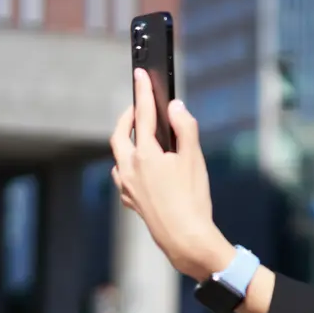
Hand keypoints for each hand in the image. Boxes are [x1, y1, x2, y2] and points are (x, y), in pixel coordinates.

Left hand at [109, 69, 233, 280]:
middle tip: (138, 107)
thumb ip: (185, 128)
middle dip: (127, 118)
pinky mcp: (132, 202)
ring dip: (126, 144)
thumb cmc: (193, 199)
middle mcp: (130, 169)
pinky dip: (129, 167)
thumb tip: (176, 107)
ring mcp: (128, 187)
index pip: (144, 115)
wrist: (185, 239)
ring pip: (118, 158)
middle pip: (119, 135)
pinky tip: (141, 171)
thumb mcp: (194, 160)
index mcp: (146, 154)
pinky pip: (123, 178)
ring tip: (140, 138)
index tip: (140, 74)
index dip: (143, 92)